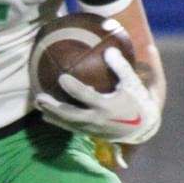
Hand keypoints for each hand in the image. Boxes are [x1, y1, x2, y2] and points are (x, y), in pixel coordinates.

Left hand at [35, 47, 160, 144]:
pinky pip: (72, 128)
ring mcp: (93, 129)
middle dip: (54, 108)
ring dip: (52, 115)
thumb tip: (109, 49)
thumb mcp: (133, 83)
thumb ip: (122, 67)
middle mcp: (98, 120)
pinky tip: (47, 115)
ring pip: (69, 124)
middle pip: (71, 116)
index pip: (87, 97)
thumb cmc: (140, 101)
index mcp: (108, 106)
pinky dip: (59, 122)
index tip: (62, 77)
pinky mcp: (92, 133)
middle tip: (39, 97)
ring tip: (38, 104)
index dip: (74, 88)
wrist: (145, 128)